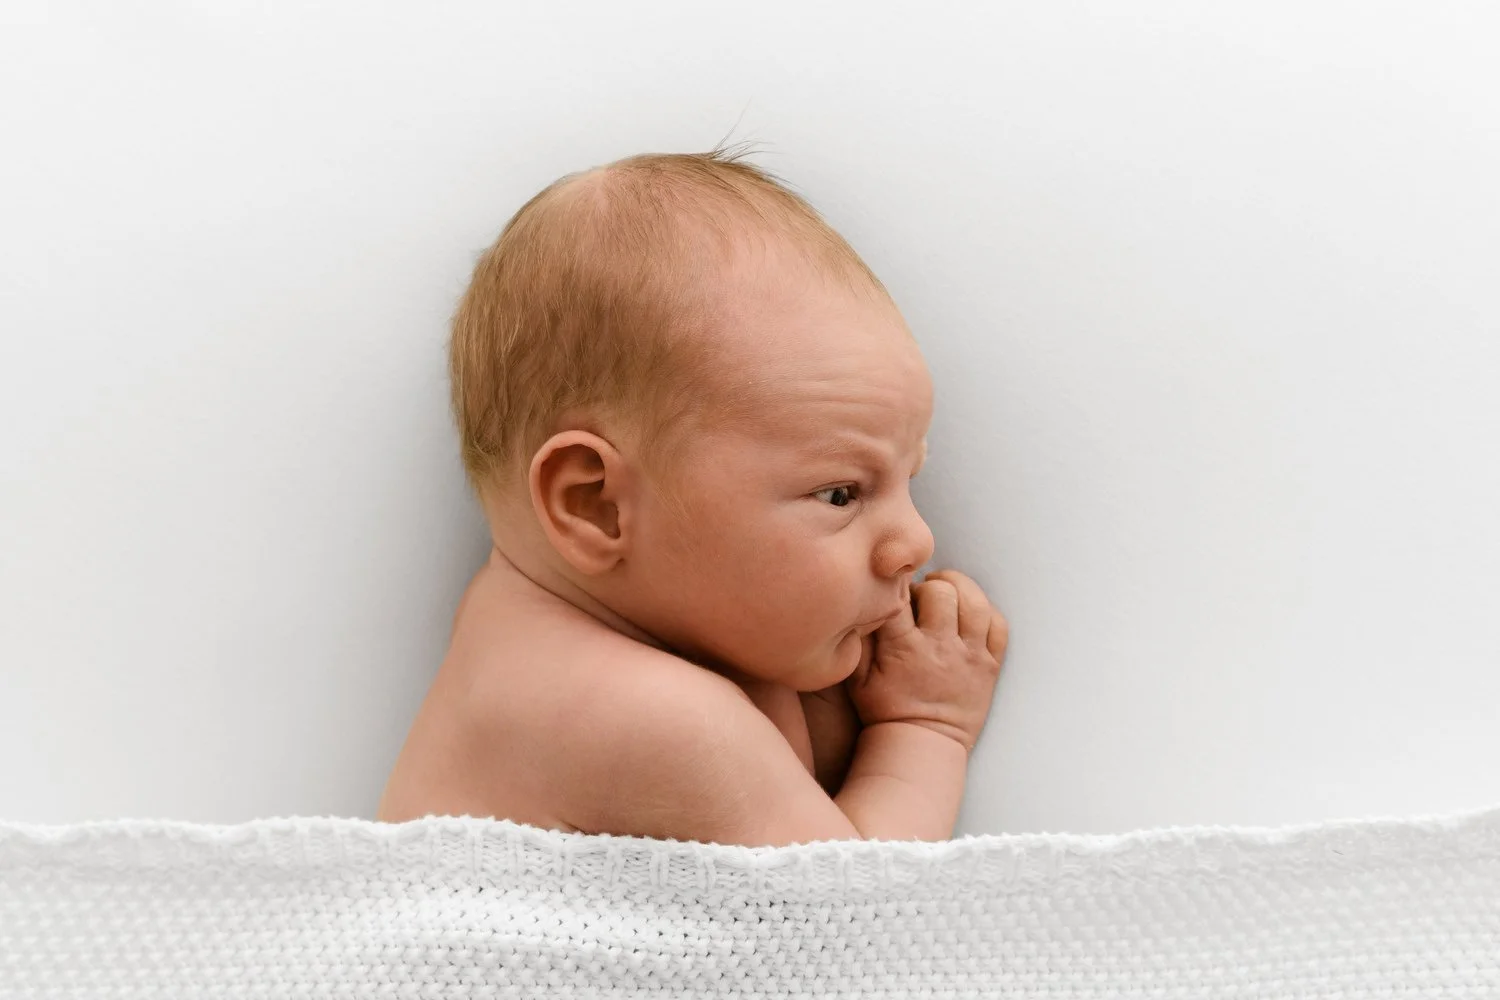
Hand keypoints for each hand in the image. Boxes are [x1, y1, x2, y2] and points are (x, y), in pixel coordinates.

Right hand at [844, 569, 1008, 750]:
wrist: (922, 745)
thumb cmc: (886, 711)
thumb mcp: (856, 679)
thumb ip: (858, 641)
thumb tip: (864, 607)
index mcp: (904, 648)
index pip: (901, 597)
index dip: (896, 585)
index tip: (894, 589)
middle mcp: (940, 648)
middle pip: (942, 592)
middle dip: (930, 585)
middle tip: (922, 593)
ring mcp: (969, 657)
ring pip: (976, 604)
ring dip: (962, 588)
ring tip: (949, 591)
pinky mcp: (989, 667)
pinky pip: (999, 627)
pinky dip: (988, 611)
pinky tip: (970, 612)